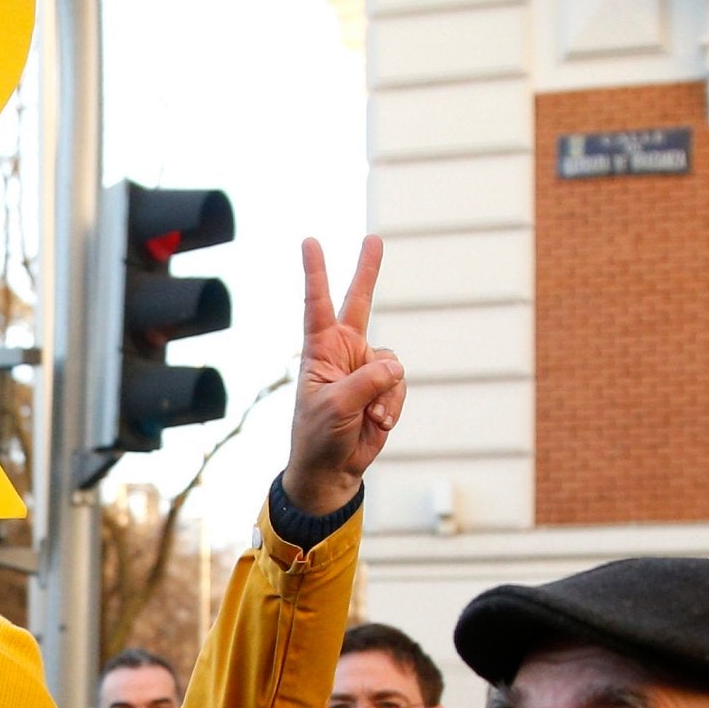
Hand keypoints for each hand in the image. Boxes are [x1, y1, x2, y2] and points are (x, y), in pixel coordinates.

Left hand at [284, 237, 404, 517]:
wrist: (331, 469)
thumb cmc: (319, 437)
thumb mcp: (336, 407)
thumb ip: (366, 381)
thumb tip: (393, 366)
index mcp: (319, 350)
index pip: (316, 304)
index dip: (315, 272)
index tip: (309, 241)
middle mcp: (342, 352)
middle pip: (359, 303)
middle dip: (367, 271)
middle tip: (374, 238)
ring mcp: (364, 367)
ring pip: (391, 363)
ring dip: (385, 393)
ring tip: (370, 416)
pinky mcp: (382, 386)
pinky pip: (398, 384)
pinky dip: (392, 405)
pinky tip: (378, 422)